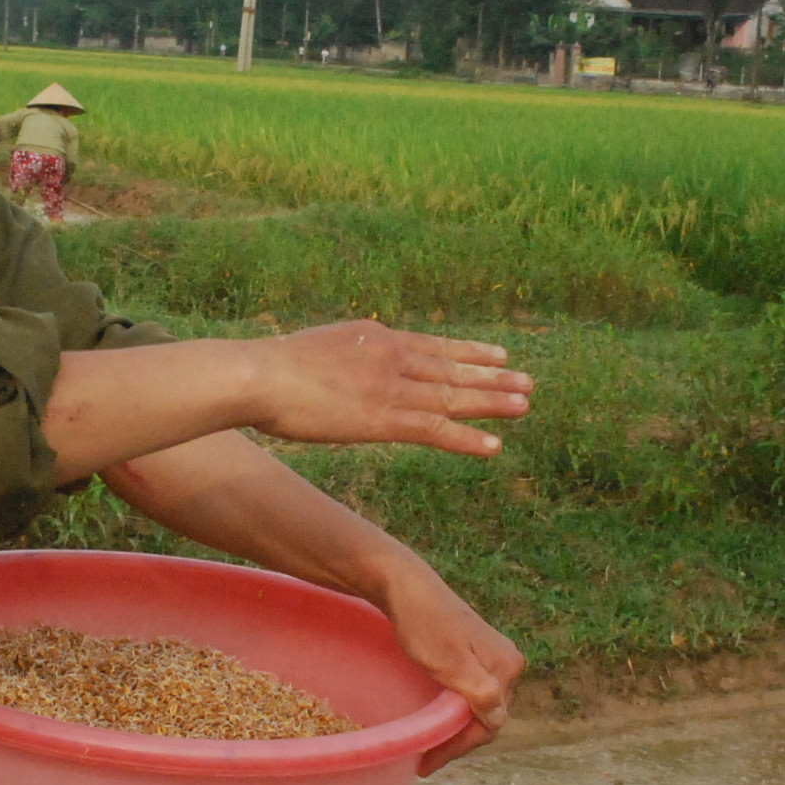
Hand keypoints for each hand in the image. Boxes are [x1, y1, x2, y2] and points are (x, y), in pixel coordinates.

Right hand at [250, 321, 531, 458]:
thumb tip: (340, 363)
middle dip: (491, 377)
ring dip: (492, 403)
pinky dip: (467, 439)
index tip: (496, 355)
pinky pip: (437, 431)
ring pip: (453, 397)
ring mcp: (391, 388)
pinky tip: (494, 447)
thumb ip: (339, 355)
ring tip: (525, 405)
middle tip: (526, 382)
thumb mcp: (315, 349)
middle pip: (452, 369)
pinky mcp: (384, 419)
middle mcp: (392, 357)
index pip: (432, 346)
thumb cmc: (269, 368)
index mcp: (376, 337)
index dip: (467, 353)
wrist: (258, 375)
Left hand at [368, 554, 522, 774]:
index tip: (428, 763)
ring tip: (430, 744)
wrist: (406, 586)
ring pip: (479, 704)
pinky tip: (438, 716)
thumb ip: (479, 693)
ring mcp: (493, 655)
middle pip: (487, 715)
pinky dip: (455, 708)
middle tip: (426, 758)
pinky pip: (472, 689)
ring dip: (456, 726)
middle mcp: (508, 661)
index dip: (458, 747)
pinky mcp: (476, 651)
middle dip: (458, 740)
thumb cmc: (424, 625)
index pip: (490, 724)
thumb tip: (498, 720)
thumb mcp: (450, 664)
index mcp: (507, 667)